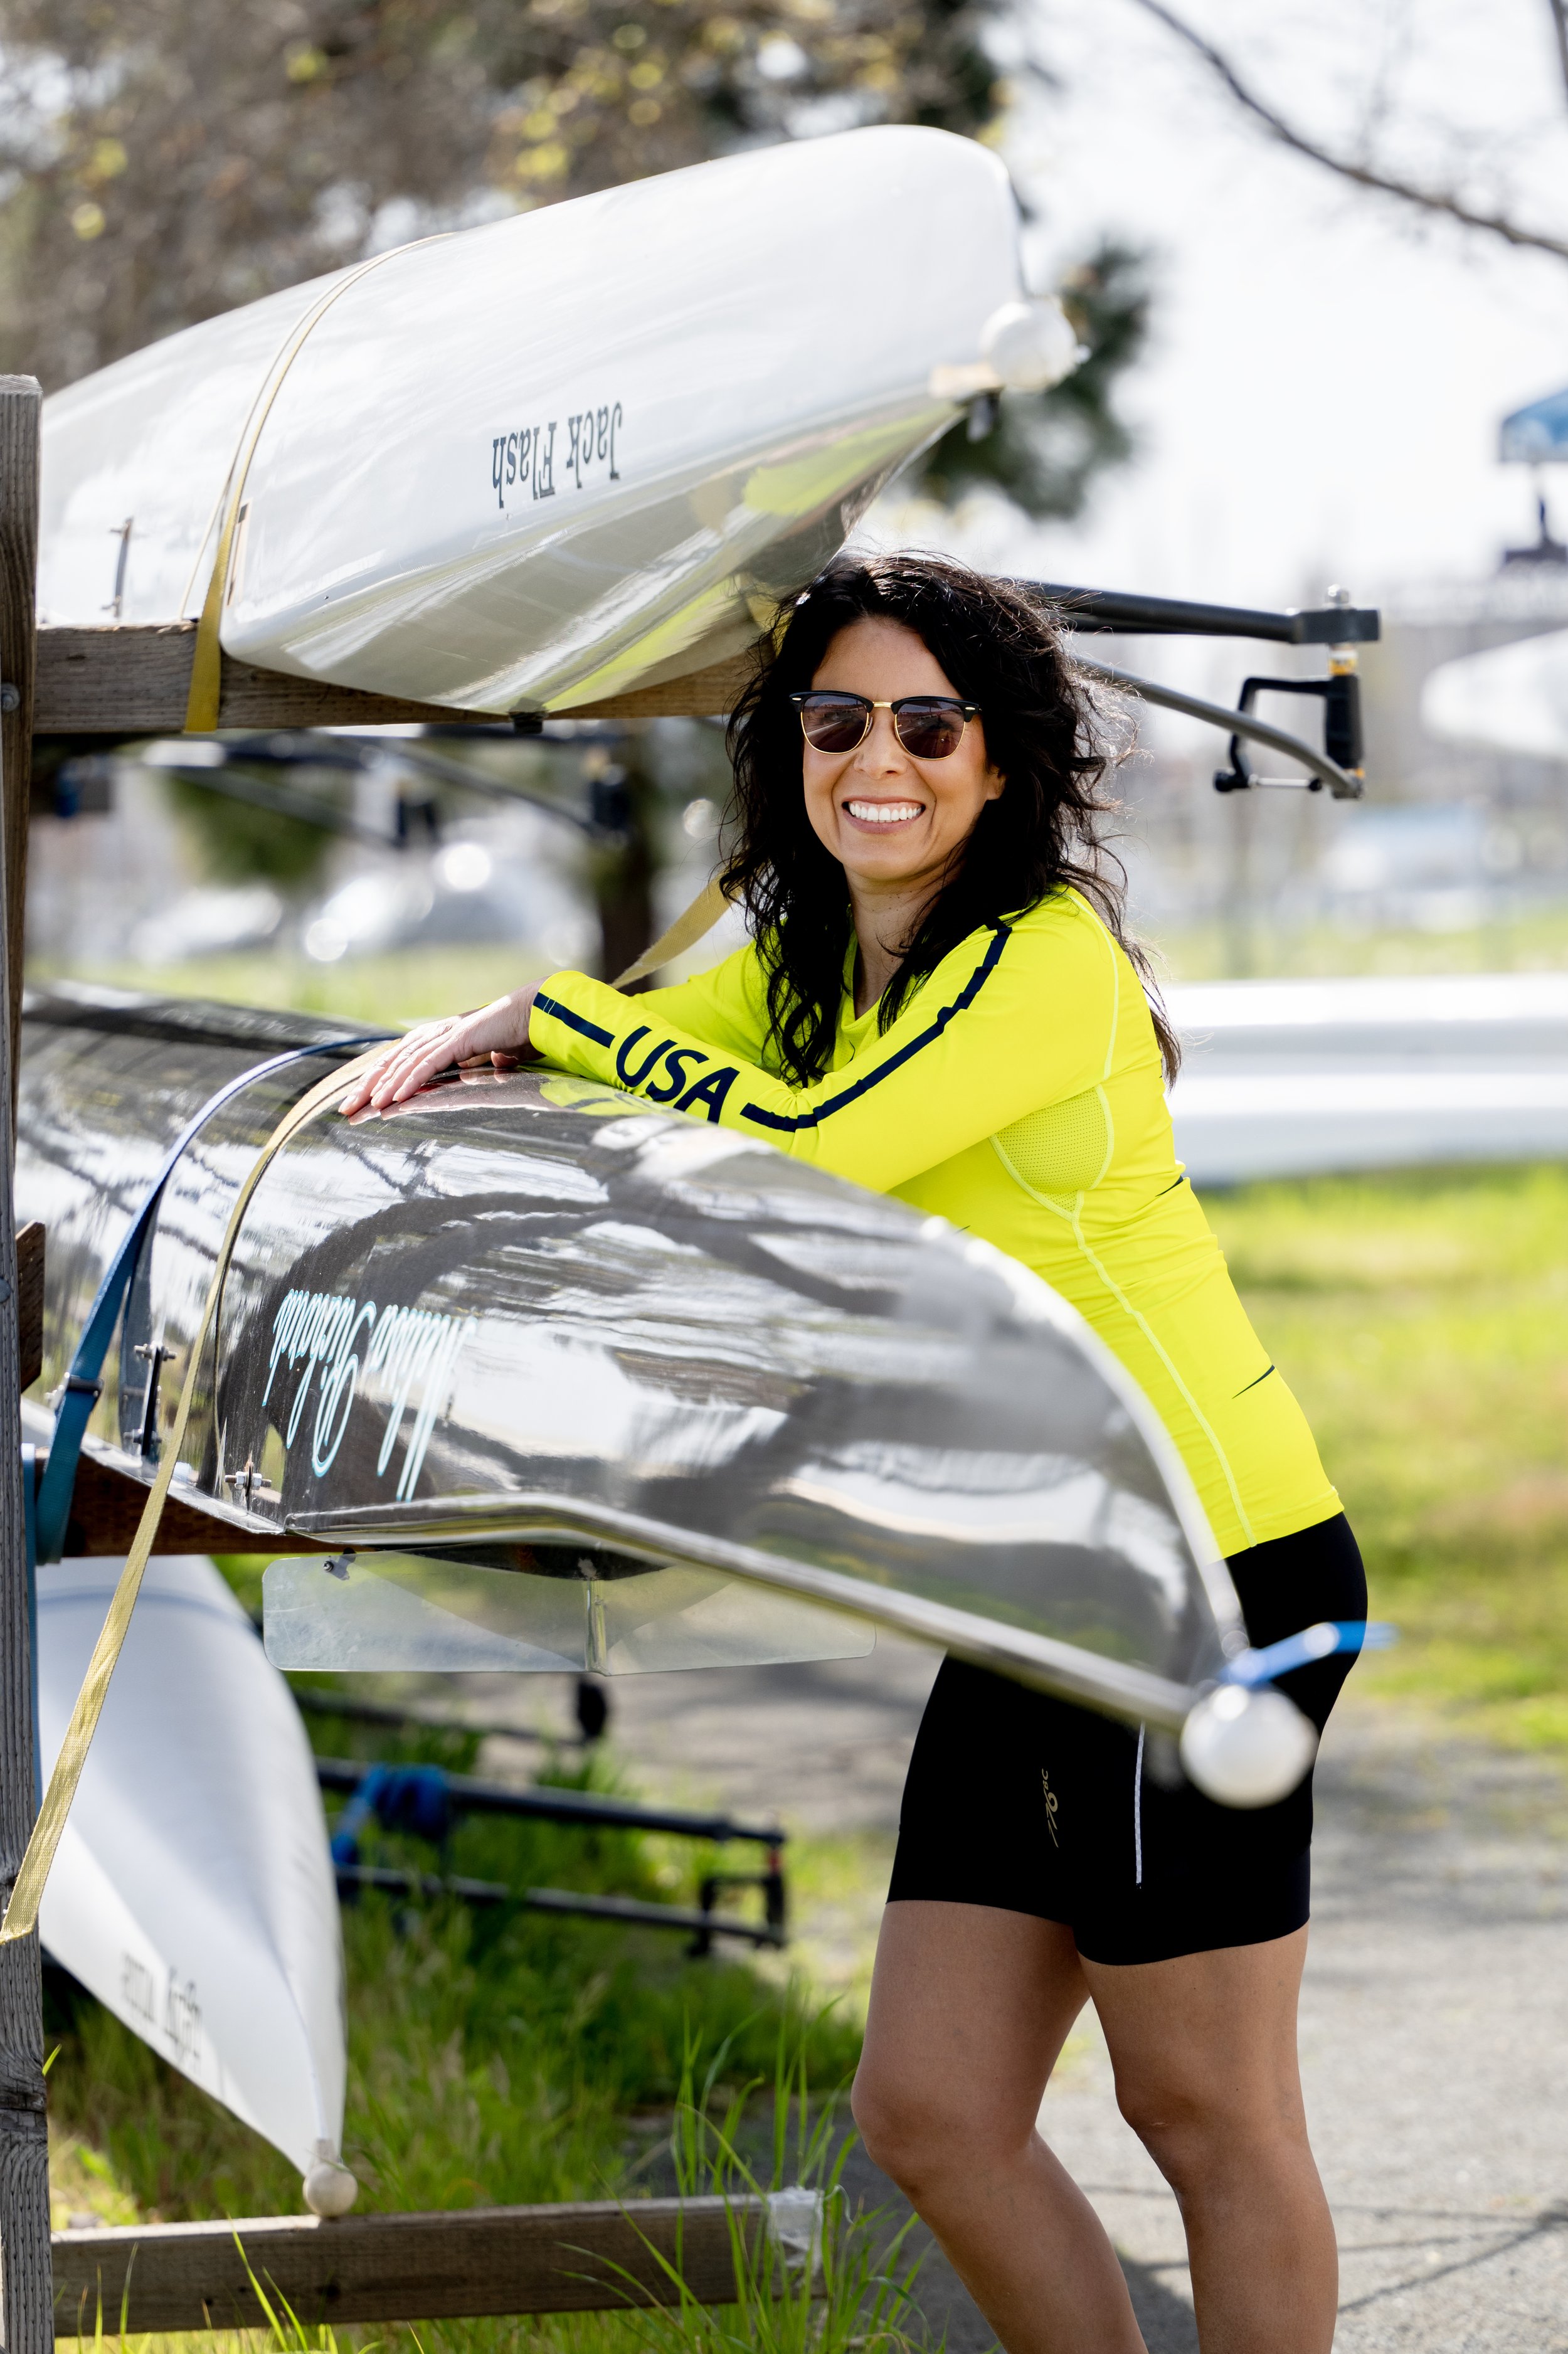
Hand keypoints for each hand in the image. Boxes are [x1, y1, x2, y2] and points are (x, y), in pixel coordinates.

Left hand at [337, 985, 541, 1115]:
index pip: (400, 1060)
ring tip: (366, 1108)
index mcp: (442, 1037)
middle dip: (368, 1087)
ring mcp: (448, 1035)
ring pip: (405, 1064)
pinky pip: (428, 1065)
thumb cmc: (522, 1032)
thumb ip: (490, 1061)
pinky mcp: (460, 1040)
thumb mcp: (498, 1055)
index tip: (362, 1102)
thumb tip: (497, 1065)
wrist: (541, 1011)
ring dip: (383, 1088)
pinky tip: (394, 1098)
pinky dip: (409, 1081)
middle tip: (345, 1110)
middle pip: (393, 1062)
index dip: (379, 1080)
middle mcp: (439, 1034)